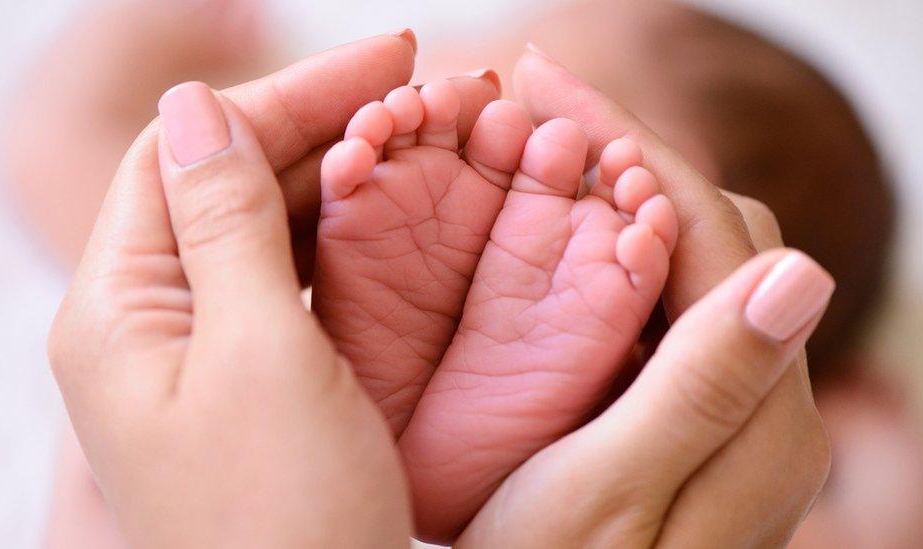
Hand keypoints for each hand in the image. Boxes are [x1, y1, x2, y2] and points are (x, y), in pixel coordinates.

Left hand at [48, 33, 499, 547]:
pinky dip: (337, 239)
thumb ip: (223, 225)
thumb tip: (192, 107)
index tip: (384, 60)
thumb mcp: (259, 357)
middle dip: (318, 124)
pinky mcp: (249, 382)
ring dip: (332, 175)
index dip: (283, 95)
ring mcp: (199, 354)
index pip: (185, 152)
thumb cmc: (285, 521)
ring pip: (260, 229)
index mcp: (119, 310)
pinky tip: (389, 213)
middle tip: (417, 85)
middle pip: (224, 183)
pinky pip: (285, 283)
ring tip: (416, 135)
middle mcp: (146, 324)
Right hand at [455, 46, 833, 546]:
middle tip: (531, 106)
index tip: (543, 79)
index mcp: (760, 414)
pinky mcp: (689, 409)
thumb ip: (707, 387)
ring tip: (538, 147)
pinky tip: (556, 229)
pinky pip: (663, 302)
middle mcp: (764, 399)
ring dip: (616, 192)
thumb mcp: (614, 495)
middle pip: (711, 231)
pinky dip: (611, 248)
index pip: (709, 232)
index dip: (629, 144)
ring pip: (687, 258)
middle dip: (624, 152)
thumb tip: (804, 268)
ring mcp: (727, 402)